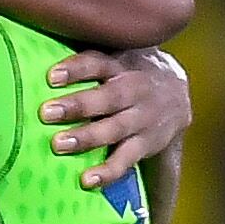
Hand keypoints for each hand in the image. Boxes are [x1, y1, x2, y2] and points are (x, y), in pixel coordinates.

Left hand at [43, 48, 189, 190]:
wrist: (178, 95)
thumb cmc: (131, 72)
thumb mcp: (119, 55)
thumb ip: (90, 57)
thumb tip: (49, 44)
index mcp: (123, 65)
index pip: (99, 64)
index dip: (77, 69)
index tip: (51, 77)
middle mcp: (135, 90)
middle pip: (108, 98)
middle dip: (78, 106)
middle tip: (46, 113)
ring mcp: (142, 119)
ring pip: (115, 129)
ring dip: (87, 137)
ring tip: (58, 144)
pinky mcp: (147, 144)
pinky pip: (127, 159)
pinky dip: (108, 171)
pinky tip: (87, 180)